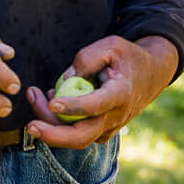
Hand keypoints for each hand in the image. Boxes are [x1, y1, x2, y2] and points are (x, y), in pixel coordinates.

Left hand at [24, 34, 179, 147]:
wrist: (152, 75)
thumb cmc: (129, 58)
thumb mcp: (111, 45)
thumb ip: (87, 59)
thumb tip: (65, 80)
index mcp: (120, 94)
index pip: (95, 106)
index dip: (73, 107)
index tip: (53, 103)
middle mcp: (115, 116)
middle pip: (81, 137)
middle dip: (53, 136)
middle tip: (30, 125)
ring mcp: (108, 127)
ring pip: (74, 136)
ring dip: (49, 122)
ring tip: (34, 95)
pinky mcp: (102, 132)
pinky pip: (77, 132)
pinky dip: (60, 122)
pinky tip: (53, 101)